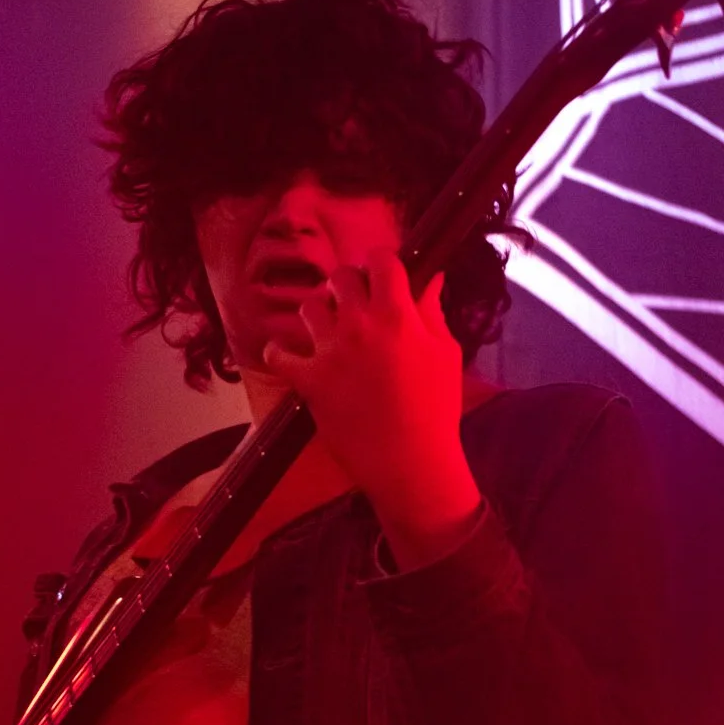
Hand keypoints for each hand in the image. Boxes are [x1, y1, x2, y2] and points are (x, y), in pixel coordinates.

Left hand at [261, 248, 481, 569]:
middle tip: (356, 304)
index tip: (382, 275)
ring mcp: (330, 353)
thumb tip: (432, 279)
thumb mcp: (445, 354)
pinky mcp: (308, 381)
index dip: (381, 263)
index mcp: (398, 316)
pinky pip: (279, 353)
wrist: (411, 463)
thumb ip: (432, 312)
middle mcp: (360, 326)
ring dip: (319, 313)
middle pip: (340, 277)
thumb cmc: (436, 410)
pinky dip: (281, 352)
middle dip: (349, 285)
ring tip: (330, 330)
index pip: (380, 260)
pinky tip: (292, 355)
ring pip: (310, 307)